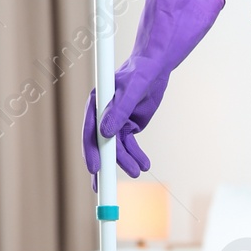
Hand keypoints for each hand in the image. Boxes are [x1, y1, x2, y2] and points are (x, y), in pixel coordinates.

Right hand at [82, 0, 224, 186]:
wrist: (158, 62)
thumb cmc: (145, 69)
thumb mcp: (135, 90)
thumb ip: (121, 111)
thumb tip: (107, 133)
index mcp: (100, 101)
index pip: (91, 130)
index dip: (91, 150)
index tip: (94, 169)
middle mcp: (105, 111)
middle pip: (101, 143)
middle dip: (103, 165)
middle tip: (102, 188)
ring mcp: (117, 118)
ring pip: (118, 146)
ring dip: (126, 160)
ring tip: (138, 172)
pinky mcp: (130, 121)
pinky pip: (130, 143)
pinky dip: (136, 155)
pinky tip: (144, 164)